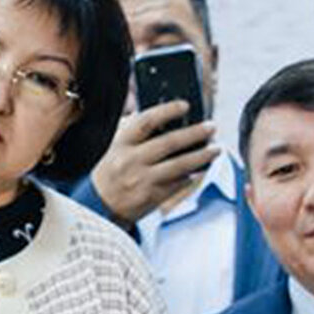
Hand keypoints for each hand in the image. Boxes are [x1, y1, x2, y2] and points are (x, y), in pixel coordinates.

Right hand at [89, 101, 216, 225]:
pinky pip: (179, 183)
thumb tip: (164, 118)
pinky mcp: (152, 197)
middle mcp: (131, 161)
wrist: (97, 207)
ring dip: (202, 156)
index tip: (185, 105)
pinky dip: (192, 176)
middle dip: (194, 133)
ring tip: (216, 149)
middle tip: (211, 127)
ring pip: (180, 165)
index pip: (146, 121)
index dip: (167, 110)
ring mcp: (142, 180)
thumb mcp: (114, 149)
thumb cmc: (109, 174)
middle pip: (169, 142)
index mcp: (120, 144)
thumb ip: (132, 131)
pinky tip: (201, 170)